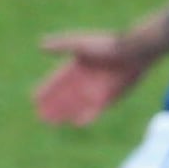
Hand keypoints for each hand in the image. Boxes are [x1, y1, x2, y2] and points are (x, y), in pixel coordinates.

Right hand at [33, 29, 150, 128]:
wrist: (134, 51)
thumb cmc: (108, 44)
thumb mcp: (80, 44)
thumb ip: (61, 46)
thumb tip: (40, 45)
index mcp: (78, 66)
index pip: (58, 81)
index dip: (47, 90)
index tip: (34, 98)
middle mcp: (86, 79)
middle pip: (66, 96)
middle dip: (53, 105)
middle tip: (40, 116)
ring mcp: (97, 89)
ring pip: (77, 105)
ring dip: (65, 113)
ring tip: (53, 122)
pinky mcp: (110, 96)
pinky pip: (96, 109)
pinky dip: (87, 116)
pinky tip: (77, 123)